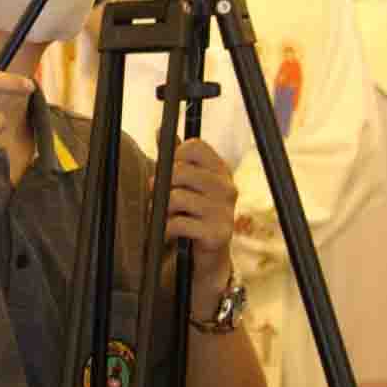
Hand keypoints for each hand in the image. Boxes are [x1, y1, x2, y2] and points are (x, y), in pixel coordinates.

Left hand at [161, 138, 236, 281]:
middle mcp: (227, 188)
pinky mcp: (218, 234)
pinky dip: (166, 230)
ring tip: (165, 218)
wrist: (210, 255)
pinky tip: (170, 234)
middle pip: (179, 171)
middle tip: (159, 198)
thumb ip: (175, 157)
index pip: (194, 147)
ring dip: (161, 211)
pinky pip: (178, 224)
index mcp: (221, 170)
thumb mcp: (188, 183)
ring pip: (175, 198)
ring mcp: (225, 211)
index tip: (170, 172)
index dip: (174, 157)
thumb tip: (159, 130)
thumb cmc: (195, 213)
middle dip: (162, 186)